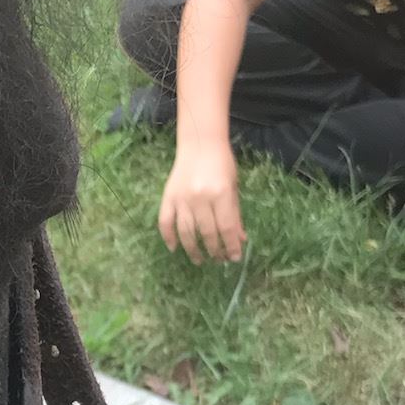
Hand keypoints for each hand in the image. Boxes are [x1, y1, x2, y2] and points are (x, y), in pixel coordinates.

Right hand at [158, 139, 244, 263]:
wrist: (200, 144)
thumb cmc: (222, 164)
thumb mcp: (233, 187)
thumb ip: (235, 214)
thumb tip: (239, 239)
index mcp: (220, 194)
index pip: (226, 227)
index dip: (231, 246)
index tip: (234, 258)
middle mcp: (200, 198)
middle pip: (207, 232)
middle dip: (214, 250)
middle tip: (218, 260)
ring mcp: (182, 199)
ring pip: (186, 232)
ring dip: (193, 249)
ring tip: (199, 259)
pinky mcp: (168, 197)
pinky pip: (165, 222)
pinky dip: (168, 237)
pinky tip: (174, 248)